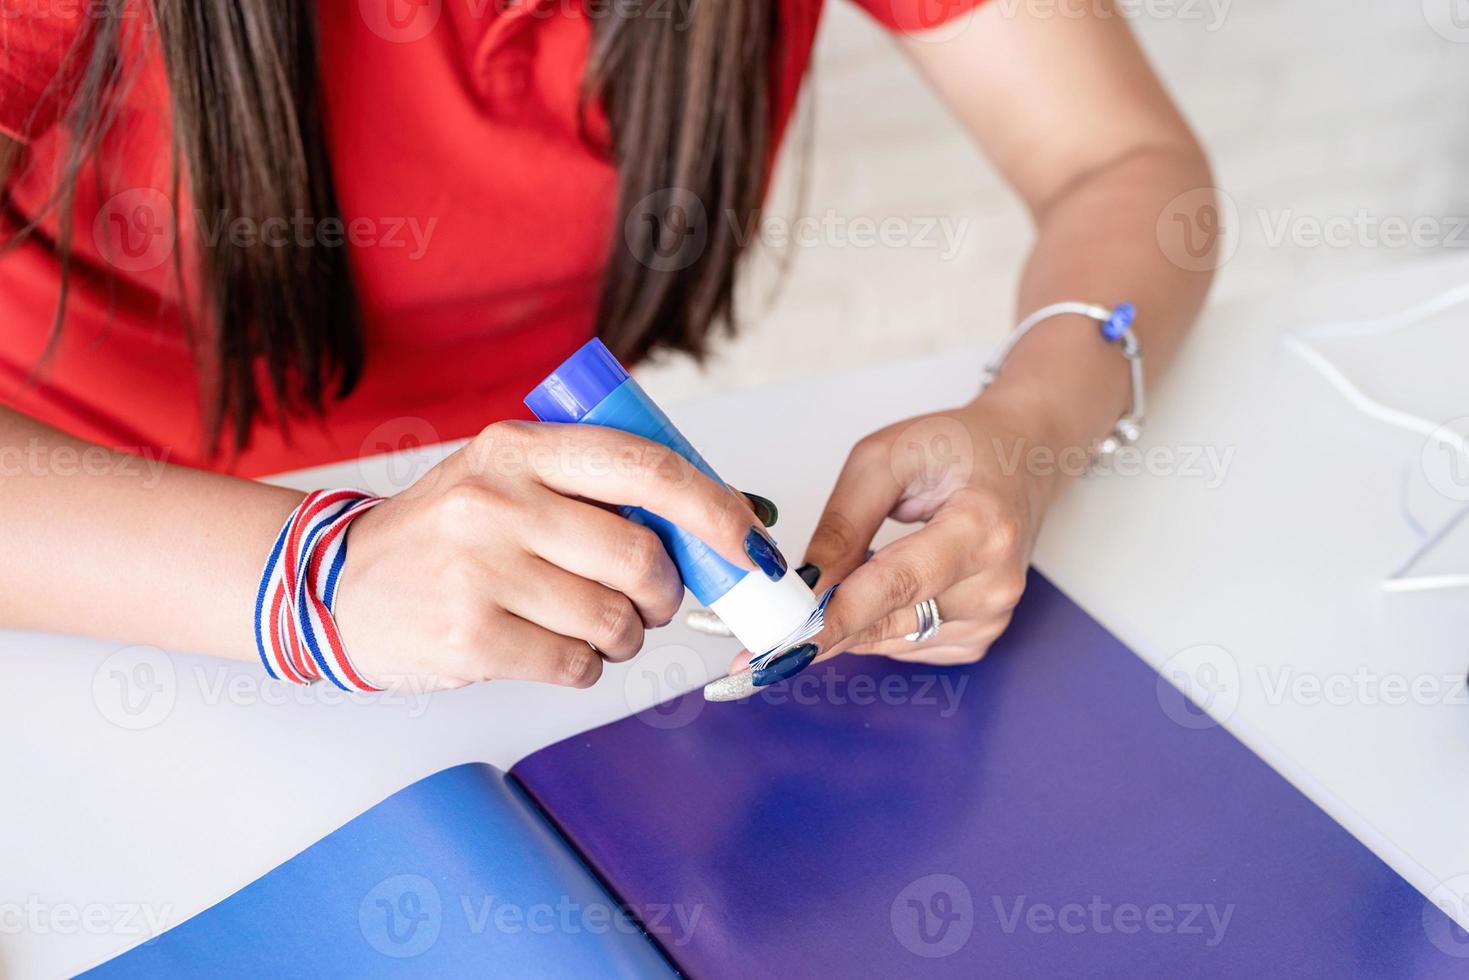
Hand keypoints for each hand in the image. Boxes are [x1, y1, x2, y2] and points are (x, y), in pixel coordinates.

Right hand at [335, 420, 780, 690]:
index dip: (714, 509)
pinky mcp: (470, 638)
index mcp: (519, 448)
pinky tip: (552, 647)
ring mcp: (479, 571)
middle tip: (648, 599)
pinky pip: (576, 664)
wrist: (340, 585)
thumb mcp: (511, 479)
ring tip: (592, 625)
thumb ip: (601, 488)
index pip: (643, 468)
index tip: (749, 542)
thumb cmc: (448, 532)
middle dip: (665, 592)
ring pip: (615, 620)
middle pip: (641, 557)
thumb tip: (733, 516)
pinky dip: (585, 666)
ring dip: (625, 636)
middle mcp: (499, 502)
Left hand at [739, 394, 1055, 677]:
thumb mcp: (886, 458)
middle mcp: (995, 582)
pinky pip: (907, 646)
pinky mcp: (981, 636)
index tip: (788, 643)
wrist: (1024, 458)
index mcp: (981, 527)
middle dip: (824, 622)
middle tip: (767, 628)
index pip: (898, 584)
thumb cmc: (958, 447)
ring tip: (851, 569)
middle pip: (889, 620)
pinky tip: (883, 586)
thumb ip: (843, 523)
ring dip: (854, 618)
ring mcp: (993, 616)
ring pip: (891, 640)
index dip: (839, 616)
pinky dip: (880, 624)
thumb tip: (804, 584)